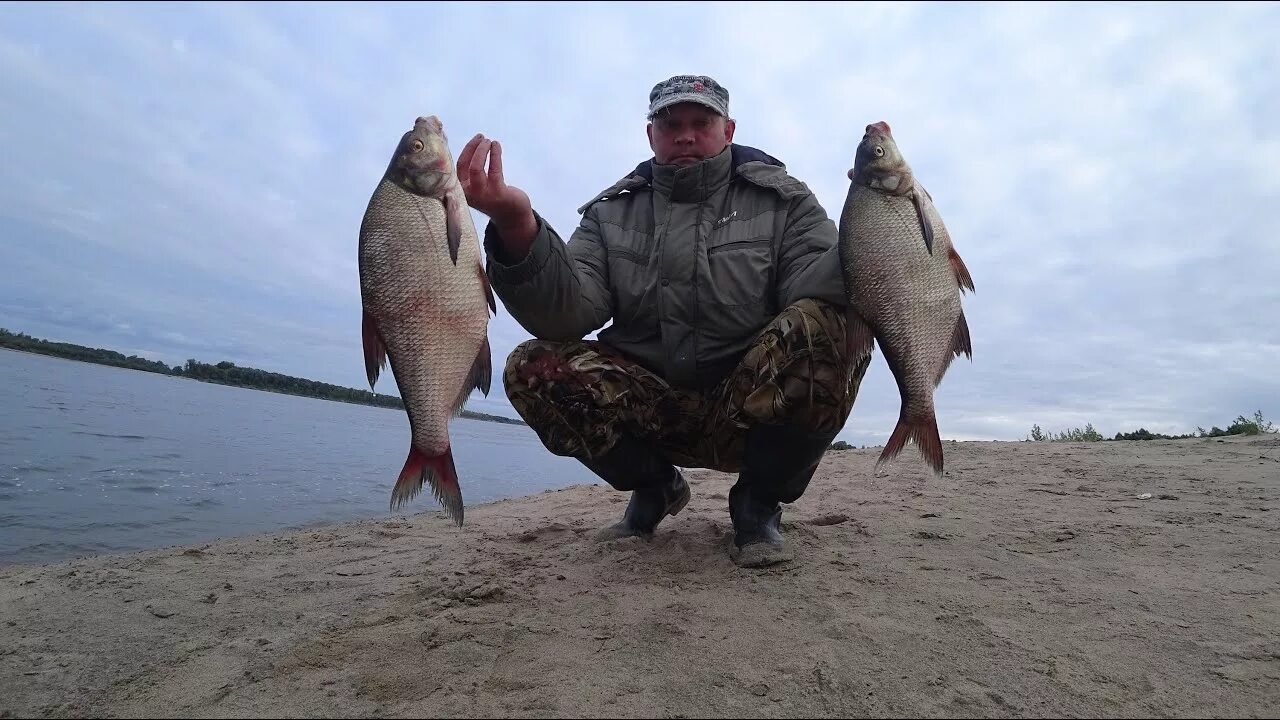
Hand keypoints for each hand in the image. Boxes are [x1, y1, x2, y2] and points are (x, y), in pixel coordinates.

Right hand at [457, 134, 536, 258]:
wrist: (510, 214)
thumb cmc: (492, 195)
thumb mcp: (476, 185)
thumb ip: (470, 172)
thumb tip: (473, 145)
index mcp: (462, 190)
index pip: (458, 166)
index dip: (466, 150)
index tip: (475, 139)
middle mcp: (468, 194)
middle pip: (465, 165)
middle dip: (473, 148)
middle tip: (482, 137)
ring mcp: (482, 194)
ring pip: (476, 167)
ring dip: (482, 150)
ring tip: (489, 141)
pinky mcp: (497, 193)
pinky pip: (494, 169)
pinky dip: (495, 154)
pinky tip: (496, 146)